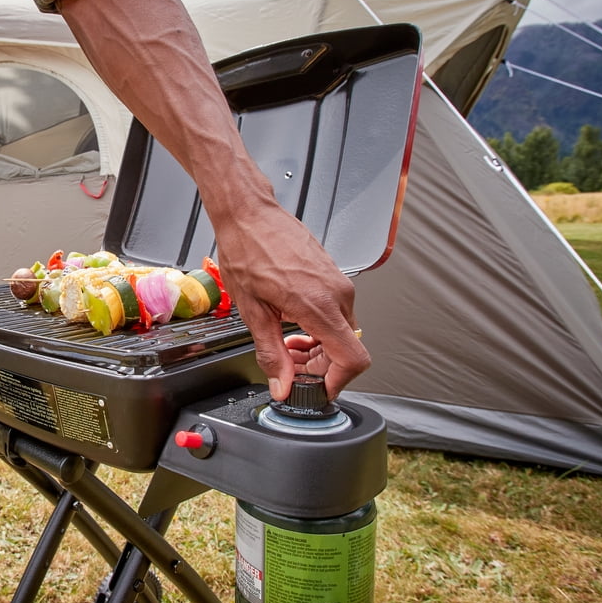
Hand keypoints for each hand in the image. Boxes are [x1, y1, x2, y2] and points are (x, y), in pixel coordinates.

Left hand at [211, 197, 369, 400]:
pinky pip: (338, 312)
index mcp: (319, 305)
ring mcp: (338, 282)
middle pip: (347, 349)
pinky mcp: (334, 275)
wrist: (249, 213)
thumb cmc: (247, 249)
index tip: (318, 389)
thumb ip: (271, 352)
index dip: (338, 382)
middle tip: (291, 367)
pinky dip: (319, 327)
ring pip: (342, 332)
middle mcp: (337, 293)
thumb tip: (282, 384)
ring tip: (287, 342)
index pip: (354, 359)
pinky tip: (292, 322)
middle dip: (321, 366)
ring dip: (318, 347)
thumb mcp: (252, 310)